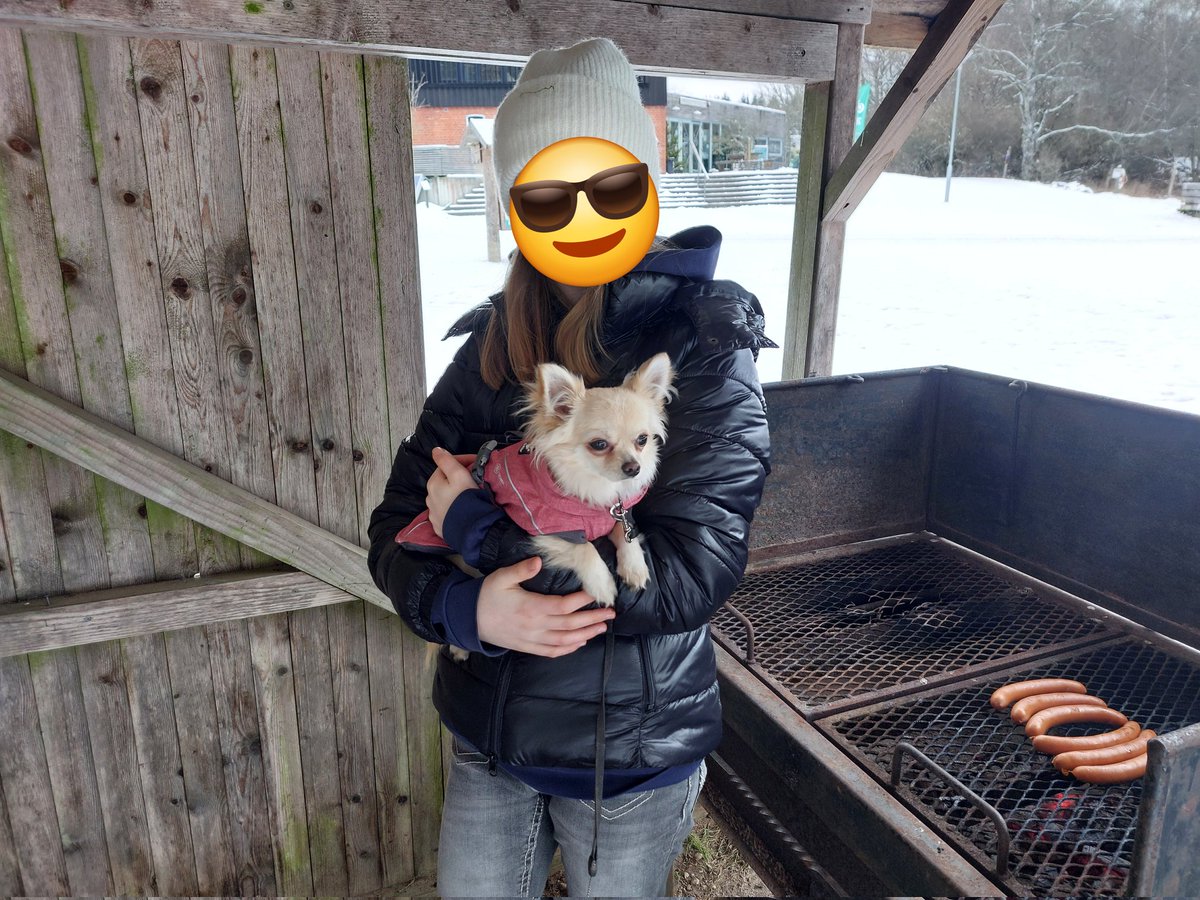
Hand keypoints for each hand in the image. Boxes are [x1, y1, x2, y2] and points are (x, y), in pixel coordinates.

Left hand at [426, 447, 477, 537]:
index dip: (461, 460)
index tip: (476, 462)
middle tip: (474, 477)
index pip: (445, 465)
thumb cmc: (467, 499)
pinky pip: (446, 513)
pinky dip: (453, 508)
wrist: (472, 529)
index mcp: (433, 484)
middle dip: (456, 477)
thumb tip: (435, 450)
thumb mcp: (459, 475)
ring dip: (454, 493)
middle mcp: (429, 499)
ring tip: (469, 494)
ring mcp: (434, 515)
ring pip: (444, 498)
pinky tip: (463, 509)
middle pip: (443, 482)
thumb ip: (446, 461)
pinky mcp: (441, 527)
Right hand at [477, 557, 614, 656]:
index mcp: (531, 608)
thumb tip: (538, 560)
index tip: (596, 594)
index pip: (563, 606)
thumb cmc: (486, 596)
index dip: (582, 601)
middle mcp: (535, 626)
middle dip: (592, 619)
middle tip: (611, 614)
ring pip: (565, 641)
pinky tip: (580, 643)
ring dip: (586, 635)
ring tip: (602, 628)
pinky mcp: (528, 647)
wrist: (469, 620)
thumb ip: (521, 570)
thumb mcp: (501, 578)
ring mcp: (532, 640)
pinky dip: (569, 649)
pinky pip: (552, 651)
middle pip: (570, 625)